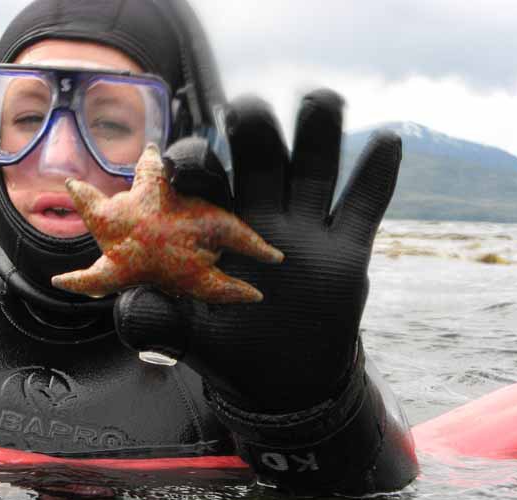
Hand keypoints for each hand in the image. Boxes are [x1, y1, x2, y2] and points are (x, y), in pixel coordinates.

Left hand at [115, 90, 400, 413]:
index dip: (193, 166)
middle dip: (252, 132)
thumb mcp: (187, 340)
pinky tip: (388, 140)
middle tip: (245, 112)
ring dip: (317, 134)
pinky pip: (364, 206)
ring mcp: (306, 228)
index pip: (205, 184)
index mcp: (217, 229)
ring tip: (320, 101)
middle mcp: (262, 216)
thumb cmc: (227, 351)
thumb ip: (156, 323)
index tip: (178, 163)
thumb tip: (129, 307)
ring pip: (313, 168)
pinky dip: (376, 176)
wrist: (280, 383)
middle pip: (259, 160)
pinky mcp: (346, 250)